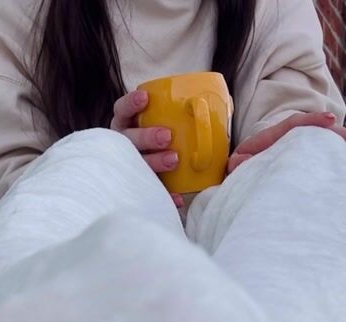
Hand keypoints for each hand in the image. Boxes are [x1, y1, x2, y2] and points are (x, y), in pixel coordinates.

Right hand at [111, 90, 184, 207]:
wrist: (148, 176)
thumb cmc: (161, 139)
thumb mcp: (163, 123)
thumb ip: (180, 115)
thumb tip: (222, 104)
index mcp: (126, 125)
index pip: (122, 110)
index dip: (131, 103)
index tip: (146, 99)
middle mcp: (123, 144)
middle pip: (128, 138)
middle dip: (146, 136)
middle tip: (167, 136)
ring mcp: (128, 166)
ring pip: (136, 163)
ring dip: (154, 161)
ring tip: (174, 160)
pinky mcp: (138, 187)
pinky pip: (149, 193)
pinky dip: (165, 194)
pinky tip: (178, 197)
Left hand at [227, 112, 345, 188]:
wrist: (250, 168)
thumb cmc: (245, 165)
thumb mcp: (239, 162)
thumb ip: (239, 162)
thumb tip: (237, 163)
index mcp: (278, 136)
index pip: (298, 123)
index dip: (314, 120)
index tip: (330, 119)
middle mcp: (298, 140)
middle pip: (326, 135)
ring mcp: (309, 151)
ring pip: (336, 151)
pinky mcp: (316, 164)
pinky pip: (336, 165)